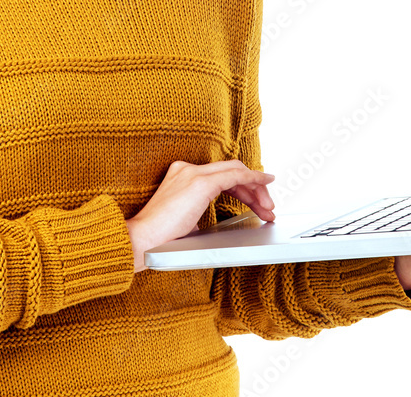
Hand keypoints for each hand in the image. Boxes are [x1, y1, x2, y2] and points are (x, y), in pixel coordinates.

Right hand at [125, 159, 275, 272]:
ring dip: (257, 189)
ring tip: (268, 207)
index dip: (242, 186)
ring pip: (236, 171)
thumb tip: (215, 224)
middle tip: (268, 206)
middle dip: (254, 188)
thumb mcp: (185, 221)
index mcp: (181, 175)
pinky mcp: (200, 182)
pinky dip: (253, 179)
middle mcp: (187, 169)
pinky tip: (264, 186)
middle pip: (231, 170)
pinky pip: (235, 175)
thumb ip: (198, 214)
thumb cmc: (159, 239)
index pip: (220, 175)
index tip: (256, 198)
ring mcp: (193, 173)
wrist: (142, 240)